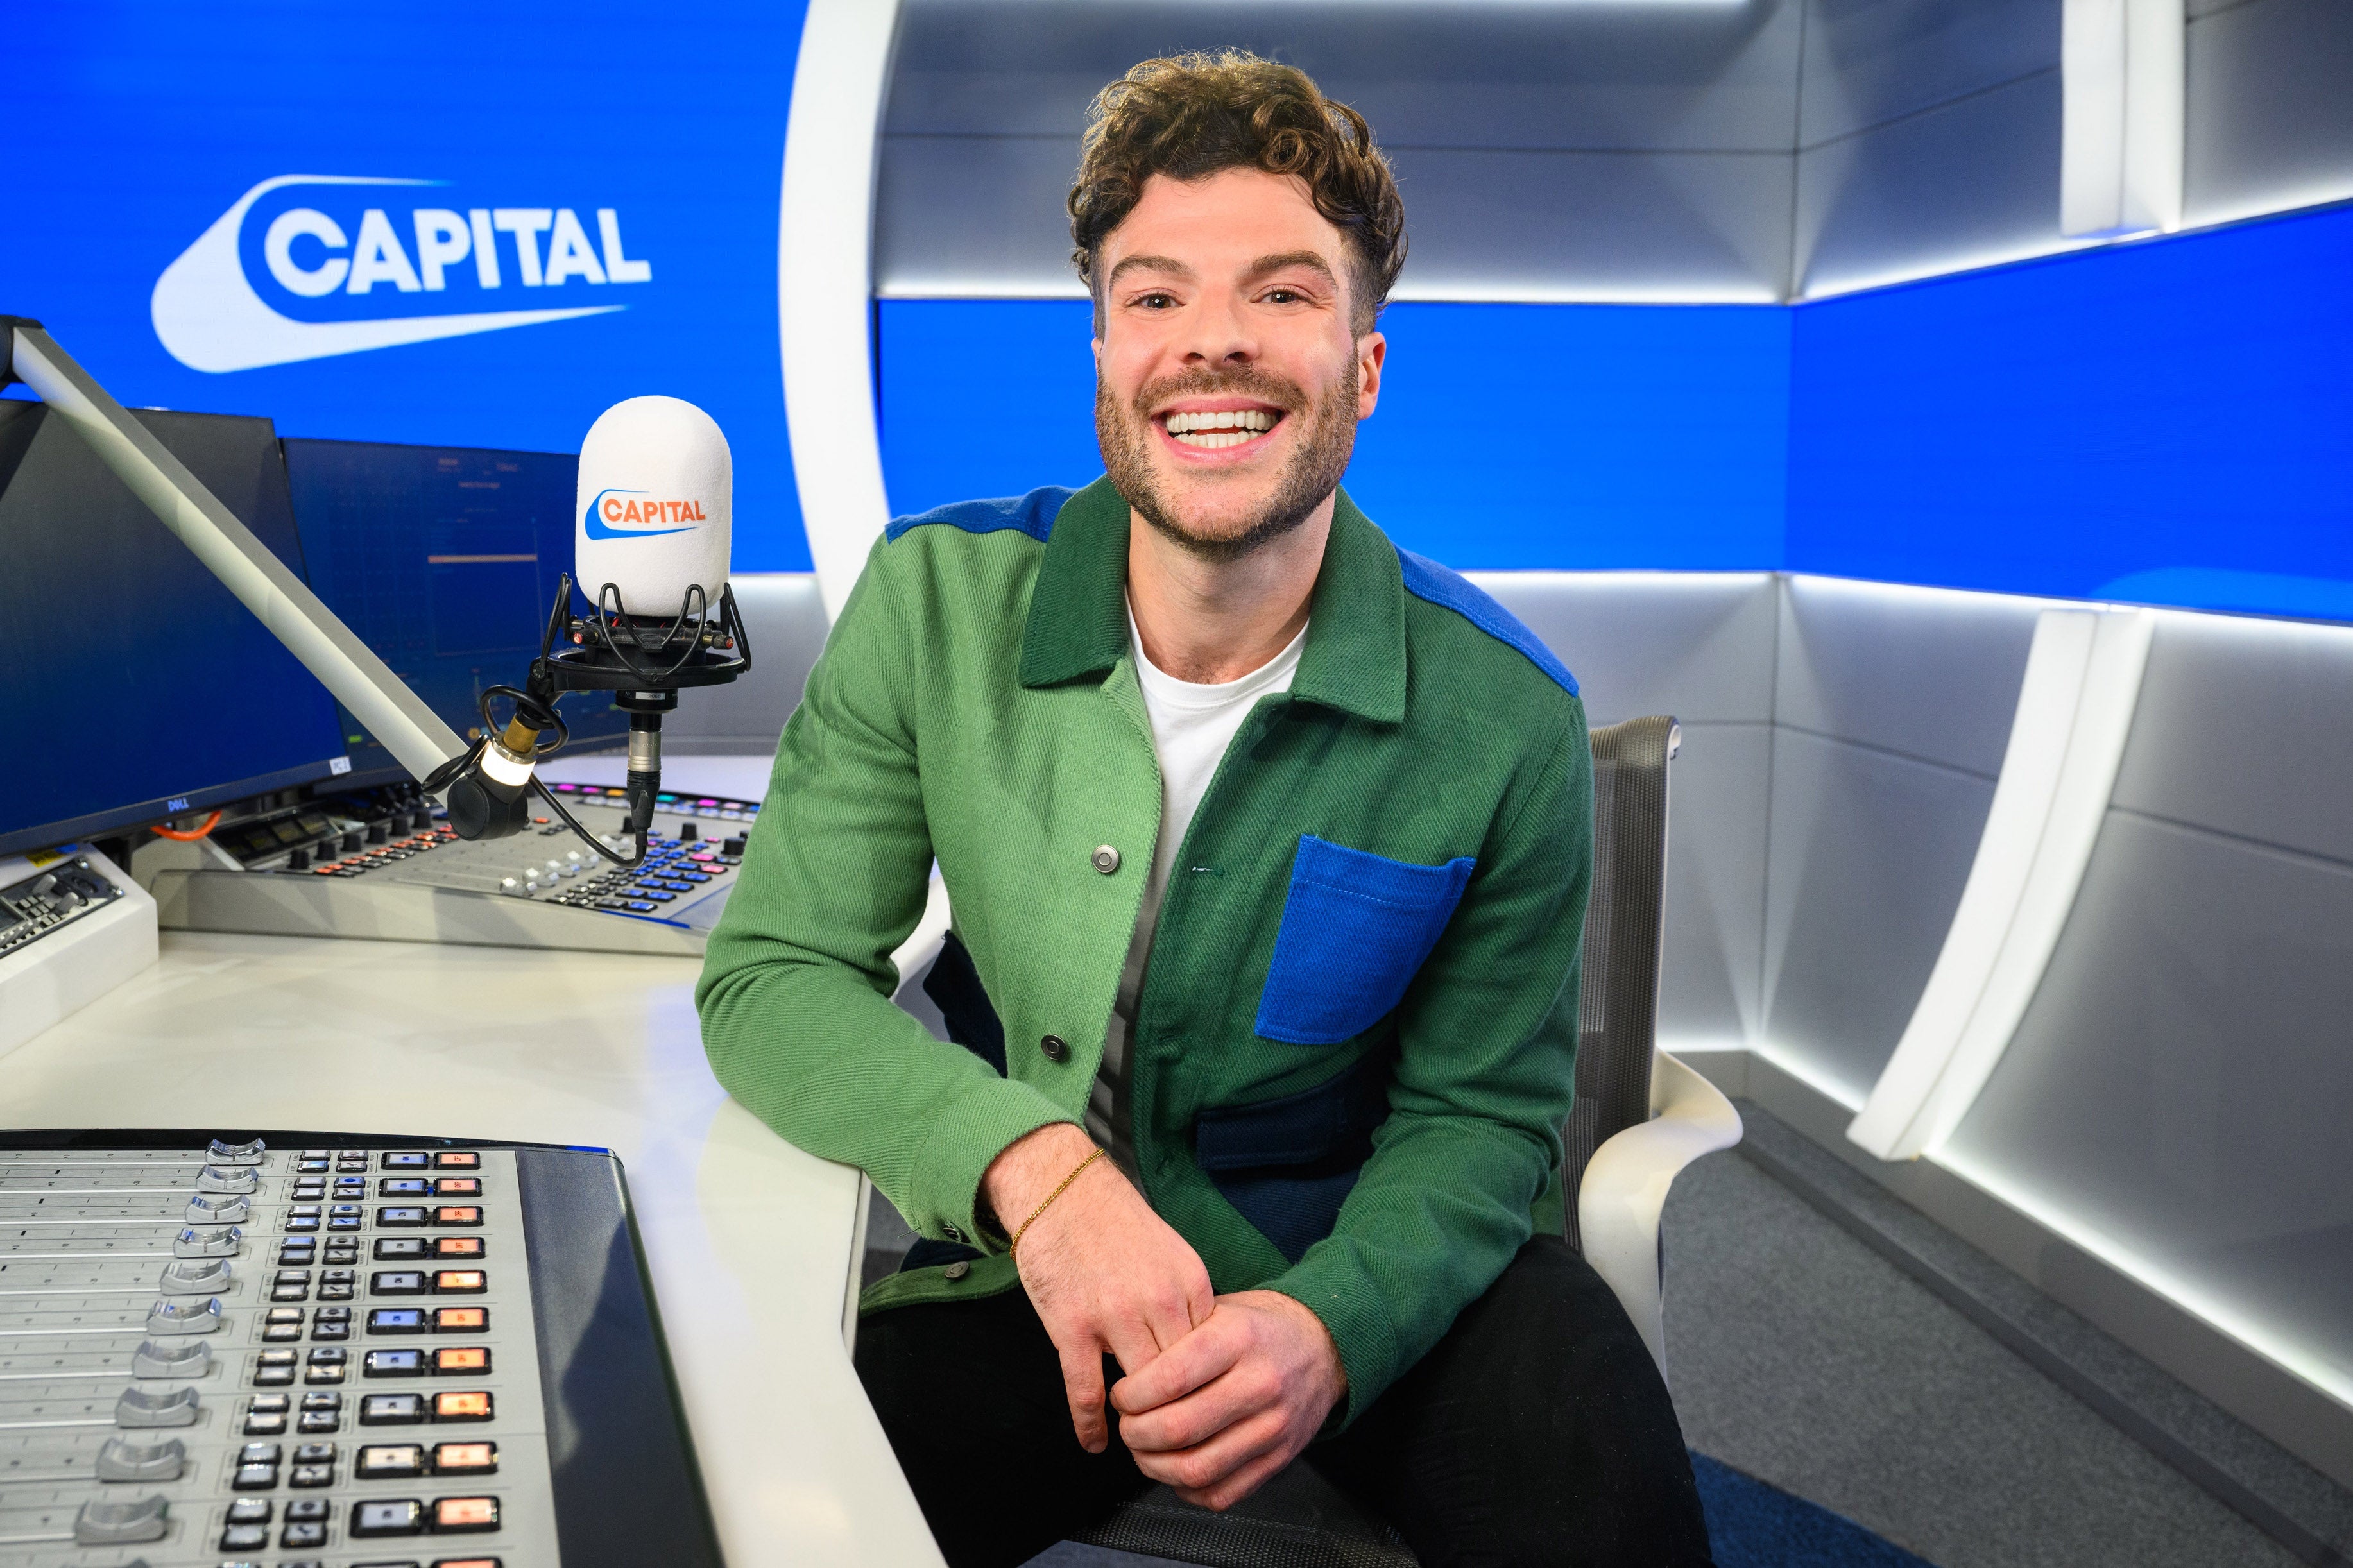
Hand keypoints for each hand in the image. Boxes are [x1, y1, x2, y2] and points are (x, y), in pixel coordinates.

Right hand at [981, 1123, 1212, 1452]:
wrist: (1062, 1189)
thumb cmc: (1115, 1223)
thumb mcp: (1171, 1255)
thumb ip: (1187, 1301)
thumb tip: (1201, 1351)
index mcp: (1190, 1283)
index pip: (1211, 1356)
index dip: (1207, 1388)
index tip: (1203, 1410)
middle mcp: (1159, 1301)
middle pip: (1182, 1380)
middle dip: (1180, 1413)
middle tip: (1174, 1440)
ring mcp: (1114, 1315)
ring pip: (1141, 1391)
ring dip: (1140, 1422)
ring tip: (1138, 1440)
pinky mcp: (1072, 1326)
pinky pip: (1086, 1391)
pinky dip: (1092, 1425)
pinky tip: (1095, 1443)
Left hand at [1109, 1289, 1346, 1509]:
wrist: (1323, 1347)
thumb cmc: (1259, 1328)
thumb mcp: (1218, 1309)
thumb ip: (1175, 1335)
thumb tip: (1122, 1369)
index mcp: (1239, 1339)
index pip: (1171, 1378)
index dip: (1131, 1394)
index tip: (1121, 1395)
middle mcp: (1260, 1383)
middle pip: (1178, 1429)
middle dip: (1135, 1434)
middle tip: (1126, 1425)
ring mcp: (1273, 1426)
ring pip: (1197, 1468)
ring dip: (1155, 1467)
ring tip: (1143, 1450)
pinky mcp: (1279, 1459)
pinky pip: (1222, 1493)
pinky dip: (1187, 1489)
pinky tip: (1176, 1469)